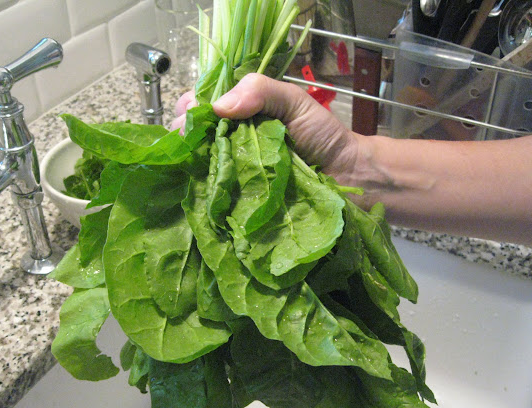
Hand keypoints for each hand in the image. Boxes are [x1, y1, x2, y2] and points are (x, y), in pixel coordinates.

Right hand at [171, 73, 362, 182]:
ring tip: (197, 161)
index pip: (201, 102)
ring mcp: (232, 166)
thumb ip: (261, 91)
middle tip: (195, 140)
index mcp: (240, 109)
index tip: (193, 113)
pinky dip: (203, 184)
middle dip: (186, 133)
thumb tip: (219, 107)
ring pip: (198, 160)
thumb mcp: (293, 101)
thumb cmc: (321, 133)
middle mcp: (230, 136)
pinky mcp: (237, 193)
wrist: (344, 174)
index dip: (191, 107)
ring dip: (192, 159)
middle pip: (192, 132)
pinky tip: (201, 182)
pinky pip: (212, 187)